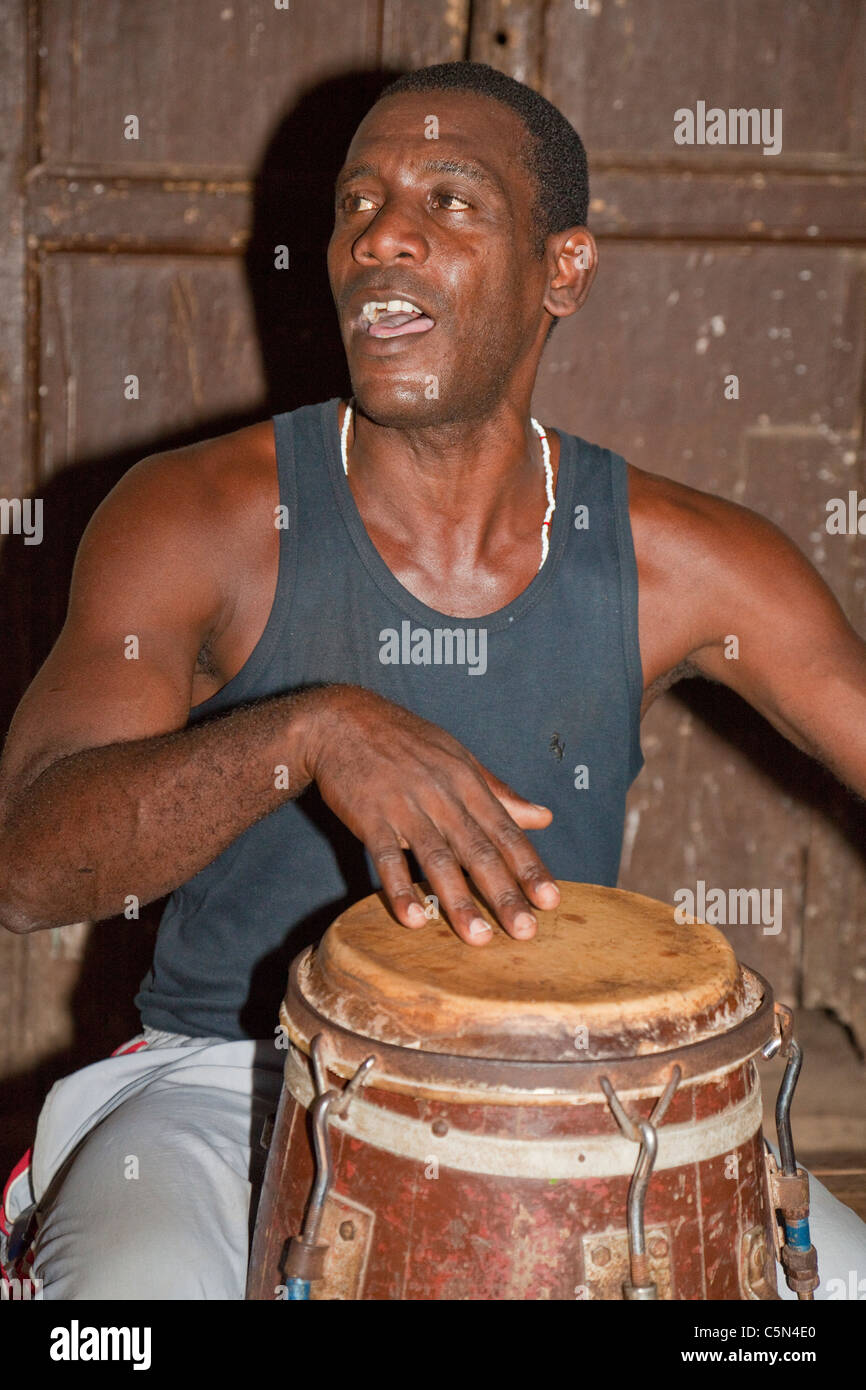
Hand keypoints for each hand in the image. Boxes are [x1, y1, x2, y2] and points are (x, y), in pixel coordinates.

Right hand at [304, 685, 559, 943]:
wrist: (342, 720)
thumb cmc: (405, 741)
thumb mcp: (458, 758)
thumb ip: (500, 793)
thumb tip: (544, 817)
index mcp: (467, 782)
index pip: (505, 831)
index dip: (528, 867)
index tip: (551, 901)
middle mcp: (442, 795)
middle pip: (478, 850)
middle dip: (503, 893)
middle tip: (524, 931)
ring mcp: (405, 806)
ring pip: (437, 858)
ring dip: (457, 900)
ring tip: (477, 937)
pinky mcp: (370, 816)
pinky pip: (386, 857)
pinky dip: (400, 888)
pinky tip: (413, 919)